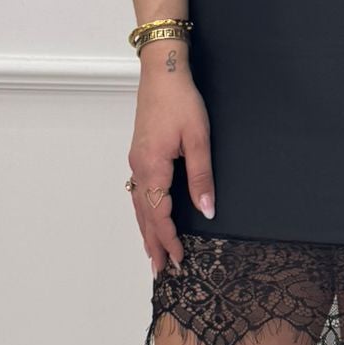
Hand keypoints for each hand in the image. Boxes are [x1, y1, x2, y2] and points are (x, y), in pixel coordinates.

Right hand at [128, 72, 214, 271]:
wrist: (162, 73)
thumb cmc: (181, 101)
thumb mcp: (199, 139)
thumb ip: (201, 177)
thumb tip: (206, 210)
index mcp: (153, 167)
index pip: (159, 215)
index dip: (169, 240)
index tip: (179, 259)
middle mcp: (139, 168)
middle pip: (144, 216)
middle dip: (154, 244)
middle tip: (162, 270)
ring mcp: (137, 161)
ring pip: (138, 205)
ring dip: (146, 231)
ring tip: (153, 253)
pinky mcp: (140, 154)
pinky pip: (138, 191)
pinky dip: (143, 212)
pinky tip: (147, 217)